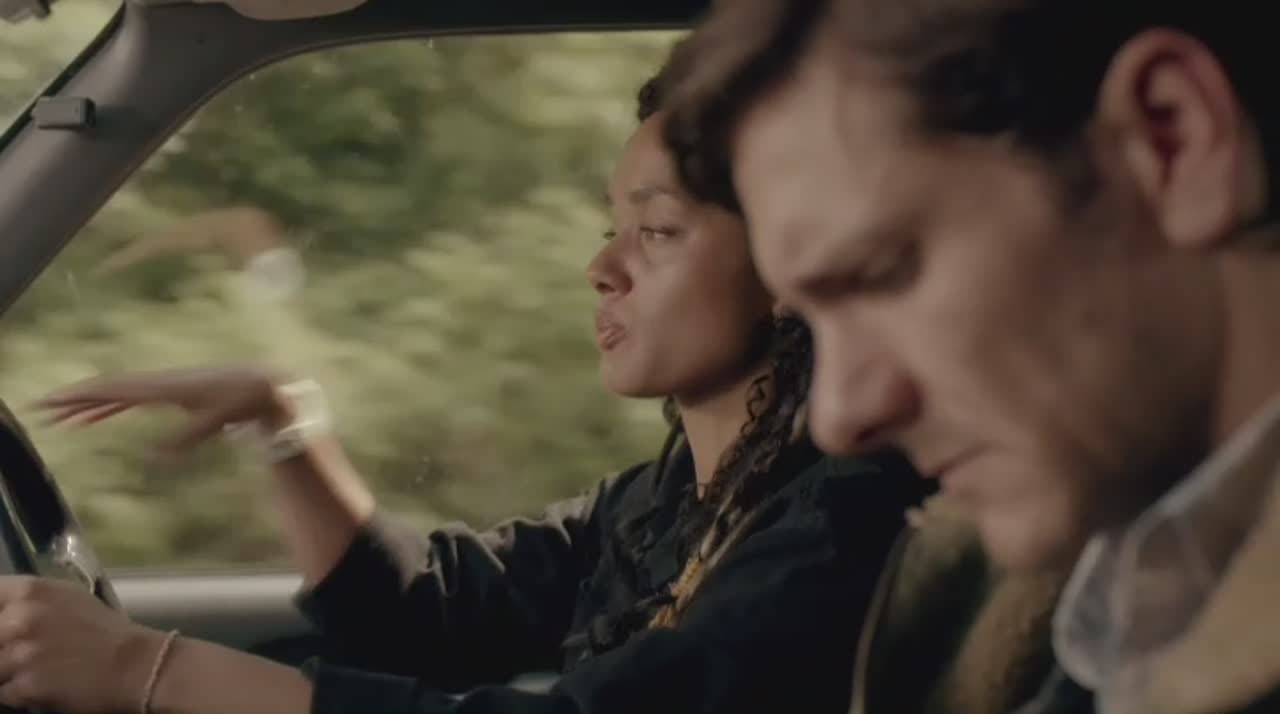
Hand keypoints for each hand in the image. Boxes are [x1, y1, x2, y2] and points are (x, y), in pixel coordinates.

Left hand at [0, 576, 162, 712]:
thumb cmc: (104, 631)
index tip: (5, 628)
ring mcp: (20, 654)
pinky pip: (2, 693)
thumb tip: (2, 611)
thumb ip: (28, 601)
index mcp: (30, 591)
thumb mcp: (67, 599)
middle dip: (1, 648)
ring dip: (7, 673)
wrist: (136, 665)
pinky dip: (16, 693)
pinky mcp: (24, 687)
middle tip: (22, 654)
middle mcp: (19, 618)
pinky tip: (39, 686)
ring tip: (33, 671)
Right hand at [34, 366, 291, 453]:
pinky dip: (107, 407)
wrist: (263, 385)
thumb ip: (187, 437)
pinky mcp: (169, 393)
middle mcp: (157, 383)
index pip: (113, 390)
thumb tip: (156, 455)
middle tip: (41, 412)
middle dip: (73, 400)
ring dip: (86, 405)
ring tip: (58, 420)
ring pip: (114, 394)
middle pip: (106, 388)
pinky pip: (129, 399)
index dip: (81, 396)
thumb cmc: (242, 400)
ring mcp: (162, 387)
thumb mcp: (216, 421)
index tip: (53, 402)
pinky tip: (93, 418)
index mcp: (163, 387)